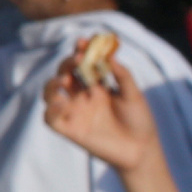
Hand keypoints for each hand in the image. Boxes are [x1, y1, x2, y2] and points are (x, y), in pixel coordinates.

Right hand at [41, 58, 163, 175]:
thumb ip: (122, 75)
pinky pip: (50, 118)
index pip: (82, 64)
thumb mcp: (134, 95)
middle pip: (64, 73)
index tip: (83, 41)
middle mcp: (82, 96)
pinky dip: (50, 110)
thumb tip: (109, 56)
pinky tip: (61, 103)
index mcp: (96, 86)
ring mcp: (74, 112)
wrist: (141, 150)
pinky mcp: (69, 129)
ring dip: (52, 84)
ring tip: (65, 80)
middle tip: (78, 59)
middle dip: (67, 63)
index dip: (79, 51)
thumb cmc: (140, 121)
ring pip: (49, 93)